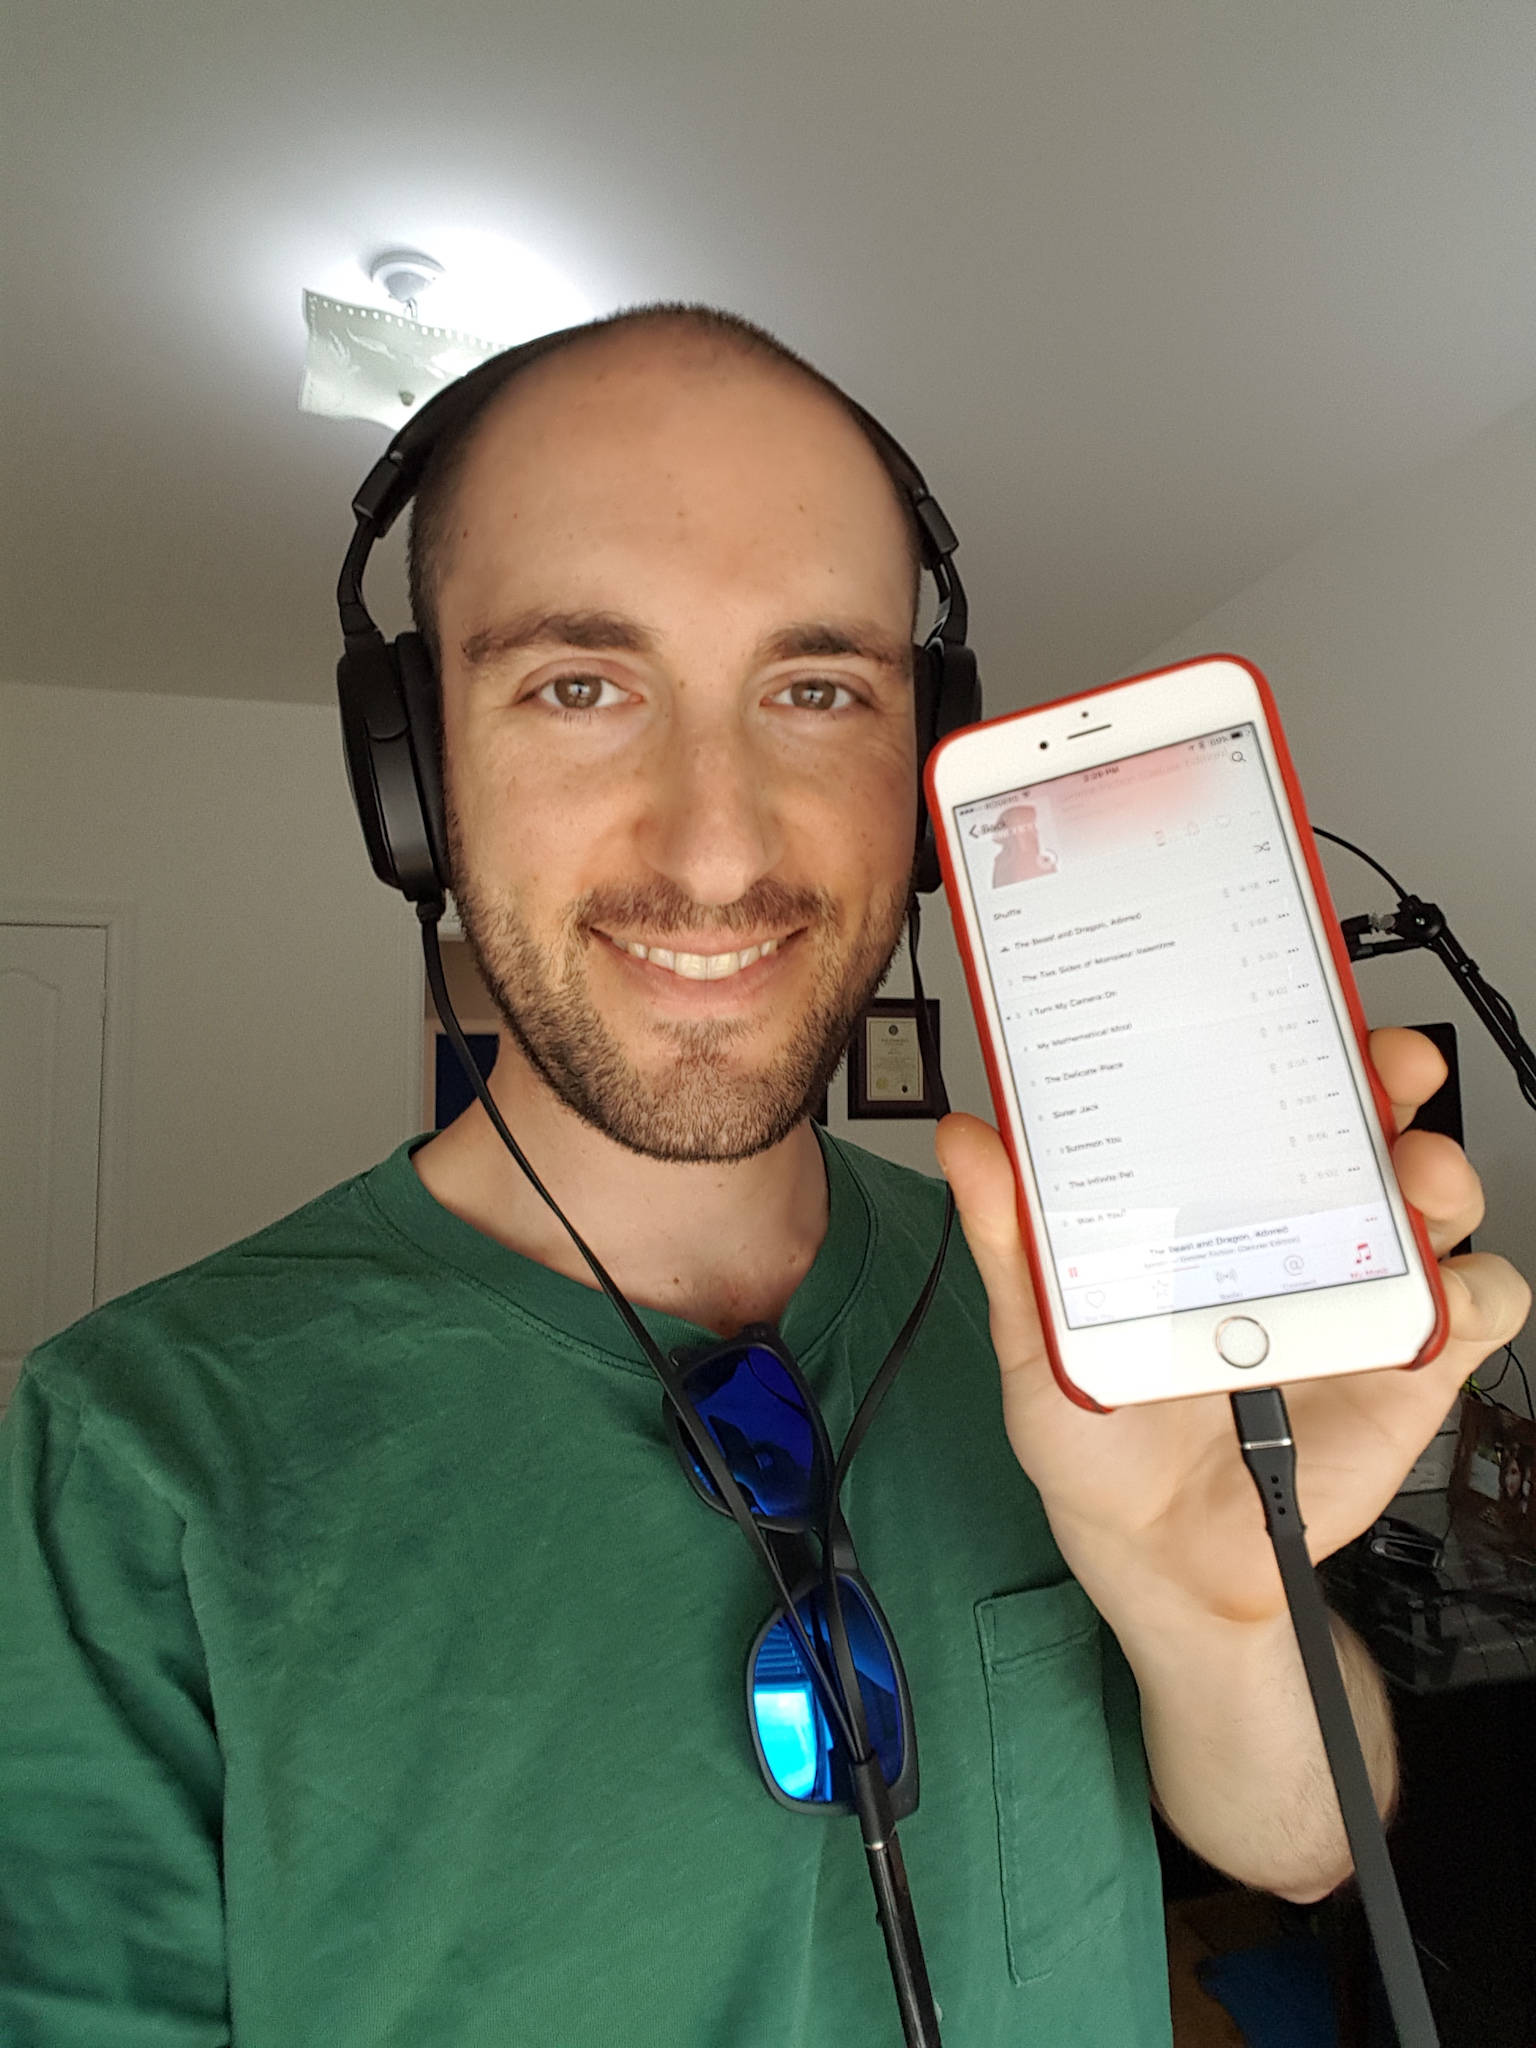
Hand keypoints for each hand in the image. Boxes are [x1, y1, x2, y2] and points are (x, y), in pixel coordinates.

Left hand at [935, 1027, 1530, 1626]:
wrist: (1154, 1557)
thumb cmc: (1097, 1435)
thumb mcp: (1036, 1333)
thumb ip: (1010, 1239)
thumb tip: (968, 1139)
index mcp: (1210, 1203)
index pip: (1264, 1096)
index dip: (1288, 1039)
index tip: (1292, 1004)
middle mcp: (1293, 1231)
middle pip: (1368, 1126)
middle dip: (1390, 1079)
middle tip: (1382, 1069)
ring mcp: (1357, 1292)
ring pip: (1440, 1202)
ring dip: (1443, 1174)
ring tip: (1414, 1182)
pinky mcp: (1410, 1363)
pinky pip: (1479, 1306)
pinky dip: (1476, 1289)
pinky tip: (1433, 1298)